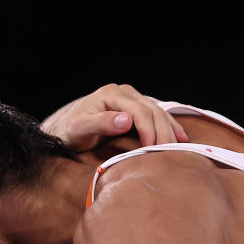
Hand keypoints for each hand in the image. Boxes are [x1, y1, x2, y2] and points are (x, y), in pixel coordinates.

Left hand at [42, 83, 188, 149]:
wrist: (63, 129)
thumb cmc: (68, 131)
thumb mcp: (79, 129)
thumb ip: (100, 123)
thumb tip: (126, 120)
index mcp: (111, 94)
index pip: (138, 111)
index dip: (148, 130)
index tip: (153, 148)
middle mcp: (123, 92)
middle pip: (151, 110)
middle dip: (162, 131)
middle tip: (170, 151)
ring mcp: (130, 98)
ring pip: (157, 111)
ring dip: (169, 128)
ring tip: (180, 145)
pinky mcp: (134, 106)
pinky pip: (155, 115)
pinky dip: (167, 125)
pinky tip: (179, 135)